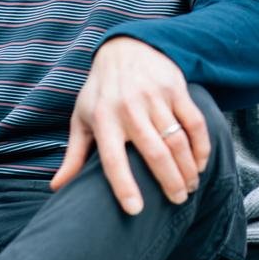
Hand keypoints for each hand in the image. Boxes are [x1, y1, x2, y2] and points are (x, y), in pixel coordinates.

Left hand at [51, 36, 209, 213]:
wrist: (125, 48)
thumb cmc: (101, 91)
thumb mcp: (82, 118)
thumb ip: (73, 155)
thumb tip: (56, 187)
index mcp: (104, 121)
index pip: (113, 160)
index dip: (124, 186)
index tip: (136, 211)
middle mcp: (130, 110)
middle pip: (154, 153)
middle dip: (170, 182)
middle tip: (178, 201)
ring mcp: (155, 98)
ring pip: (177, 140)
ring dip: (188, 168)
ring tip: (191, 187)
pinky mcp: (176, 89)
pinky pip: (194, 122)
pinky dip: (201, 145)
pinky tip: (201, 162)